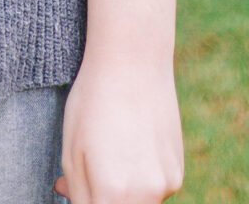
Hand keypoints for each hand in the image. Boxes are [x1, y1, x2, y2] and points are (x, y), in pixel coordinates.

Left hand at [56, 48, 183, 202]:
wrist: (133, 60)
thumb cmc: (94, 101)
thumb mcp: (71, 149)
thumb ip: (77, 191)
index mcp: (113, 193)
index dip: (84, 201)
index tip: (82, 186)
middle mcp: (145, 196)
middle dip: (103, 198)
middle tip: (90, 170)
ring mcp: (166, 185)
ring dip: (122, 193)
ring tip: (112, 149)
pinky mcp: (177, 174)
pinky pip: (153, 190)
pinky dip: (140, 179)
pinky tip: (133, 144)